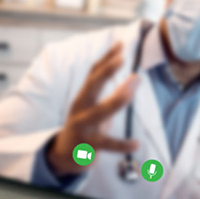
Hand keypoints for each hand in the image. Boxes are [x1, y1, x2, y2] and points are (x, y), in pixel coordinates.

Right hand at [44, 41, 136, 176]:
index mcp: (83, 97)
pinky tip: (136, 144)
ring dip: (117, 101)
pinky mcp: (88, 145)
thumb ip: (103, 85)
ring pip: (100, 112)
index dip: (106, 58)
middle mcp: (80, 109)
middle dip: (106, 72)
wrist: (63, 154)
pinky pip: (107, 144)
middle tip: (122, 59)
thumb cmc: (83, 124)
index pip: (93, 73)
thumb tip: (125, 65)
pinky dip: (122, 145)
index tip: (120, 44)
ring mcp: (83, 126)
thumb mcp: (89, 103)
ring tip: (131, 92)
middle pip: (92, 87)